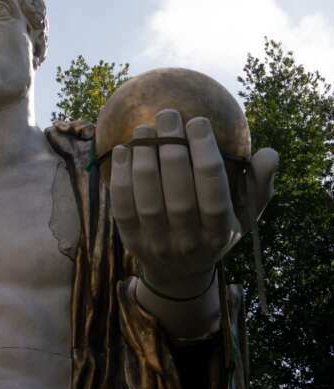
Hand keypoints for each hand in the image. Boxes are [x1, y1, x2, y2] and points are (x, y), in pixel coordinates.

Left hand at [110, 109, 277, 297]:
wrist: (178, 273)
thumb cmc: (215, 231)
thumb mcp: (245, 214)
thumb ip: (259, 185)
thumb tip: (269, 154)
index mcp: (220, 233)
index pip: (213, 192)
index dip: (205, 154)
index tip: (198, 122)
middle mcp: (189, 242)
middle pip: (178, 195)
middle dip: (172, 150)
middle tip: (167, 115)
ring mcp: (157, 244)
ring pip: (148, 201)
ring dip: (144, 160)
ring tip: (144, 128)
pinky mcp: (130, 241)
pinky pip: (122, 208)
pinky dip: (120, 177)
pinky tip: (122, 150)